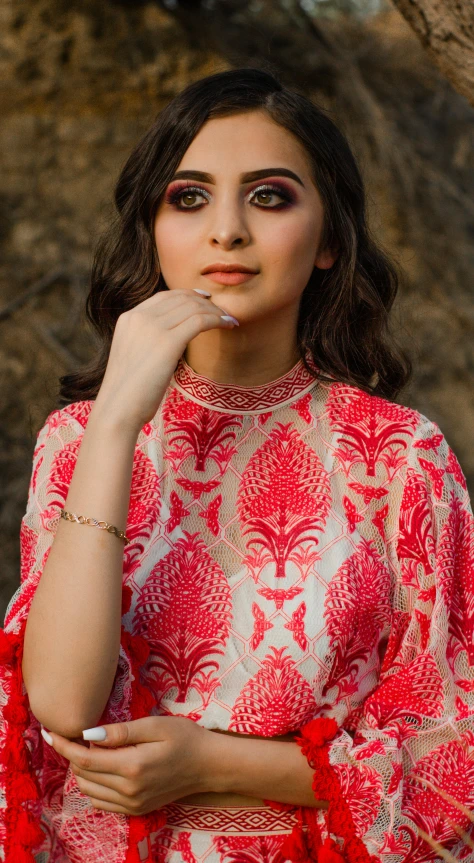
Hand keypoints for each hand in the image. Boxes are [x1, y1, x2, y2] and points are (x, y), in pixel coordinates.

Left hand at [42, 716, 211, 814]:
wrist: (209, 765)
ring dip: (82, 771)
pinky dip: (94, 786)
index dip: (64, 746)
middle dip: (73, 755)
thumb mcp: (155, 725)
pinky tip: (102, 768)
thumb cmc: (185, 738)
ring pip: (90, 791)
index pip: (85, 759)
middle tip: (74, 735)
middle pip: (84, 775)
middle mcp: (129, 790)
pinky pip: (102, 802)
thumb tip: (88, 734)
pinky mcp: (136, 810)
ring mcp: (132, 804)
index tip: (51, 732)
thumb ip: (121, 731)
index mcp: (132, 767)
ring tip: (91, 749)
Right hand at [93, 287, 238, 431]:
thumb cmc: (128, 392)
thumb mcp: (133, 354)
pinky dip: (217, 320)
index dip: (188, 295)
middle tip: (222, 312)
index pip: (164, 296)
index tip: (205, 300)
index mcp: (129, 318)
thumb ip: (146, 340)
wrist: (118, 409)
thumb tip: (170, 340)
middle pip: (181, 298)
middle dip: (206, 303)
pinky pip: (199, 321)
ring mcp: (153, 328)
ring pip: (193, 307)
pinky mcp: (168, 342)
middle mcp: (139, 317)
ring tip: (228, 319)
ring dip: (215, 311)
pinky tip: (229, 325)